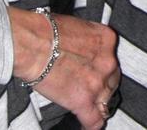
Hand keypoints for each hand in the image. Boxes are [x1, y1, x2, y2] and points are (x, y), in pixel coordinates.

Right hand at [10, 8, 120, 128]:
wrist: (32, 44)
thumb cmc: (46, 32)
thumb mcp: (78, 27)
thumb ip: (88, 42)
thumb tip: (84, 50)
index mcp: (106, 40)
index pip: (112, 59)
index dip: (103, 68)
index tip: (96, 72)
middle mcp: (107, 61)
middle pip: (113, 80)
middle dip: (102, 85)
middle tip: (88, 86)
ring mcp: (97, 83)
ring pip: (106, 101)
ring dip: (97, 104)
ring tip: (87, 106)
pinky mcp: (83, 101)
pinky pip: (94, 120)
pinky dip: (91, 125)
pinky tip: (86, 125)